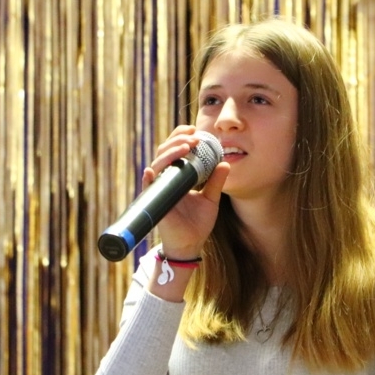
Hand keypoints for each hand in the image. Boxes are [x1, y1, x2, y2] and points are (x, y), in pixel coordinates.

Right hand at [142, 125, 229, 259]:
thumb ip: (216, 181)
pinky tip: (153, 170)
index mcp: (178, 176)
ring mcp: (160, 189)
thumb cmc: (198, 223)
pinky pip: (149, 186)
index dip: (181, 136)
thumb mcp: (211, 199)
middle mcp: (167, 179)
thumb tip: (226, 162)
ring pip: (158, 163)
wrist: (190, 245)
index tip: (195, 129)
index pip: (176, 150)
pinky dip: (150, 177)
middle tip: (194, 136)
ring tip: (186, 146)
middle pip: (165, 151)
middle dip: (178, 140)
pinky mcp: (155, 201)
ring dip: (170, 152)